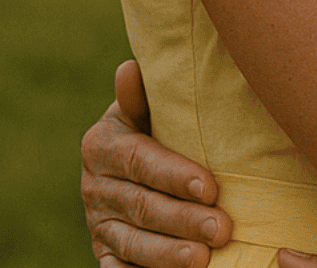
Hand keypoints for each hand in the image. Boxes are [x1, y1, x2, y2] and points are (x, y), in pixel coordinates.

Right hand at [81, 60, 233, 266]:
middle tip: (222, 229)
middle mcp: (94, 186)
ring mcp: (97, 224)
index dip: (174, 176)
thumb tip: (130, 68)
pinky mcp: (105, 253)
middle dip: (183, 220)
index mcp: (102, 145)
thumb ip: (142, 95)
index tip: (210, 187)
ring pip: (132, 244)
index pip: (140, 162)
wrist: (133, 161)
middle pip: (141, 207)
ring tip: (203, 260)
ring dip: (168, 255)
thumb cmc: (158, 124)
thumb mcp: (148, 106)